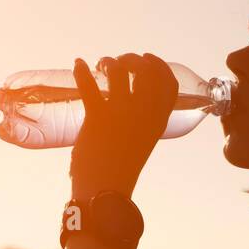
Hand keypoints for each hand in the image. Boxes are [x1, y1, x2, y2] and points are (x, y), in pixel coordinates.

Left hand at [69, 52, 177, 199]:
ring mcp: (122, 113)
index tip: (147, 59)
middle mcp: (144, 112)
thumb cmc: (122, 167)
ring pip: (119, 70)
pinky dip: (81, 70)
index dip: (159, 65)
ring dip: (109, 62)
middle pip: (146, 69)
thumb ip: (142, 121)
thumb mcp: (142, 141)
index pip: (169, 82)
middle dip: (133, 59)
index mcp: (159, 120)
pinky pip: (89, 84)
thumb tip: (133, 103)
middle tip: (120, 64)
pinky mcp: (97, 116)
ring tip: (101, 67)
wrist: (105, 189)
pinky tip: (78, 63)